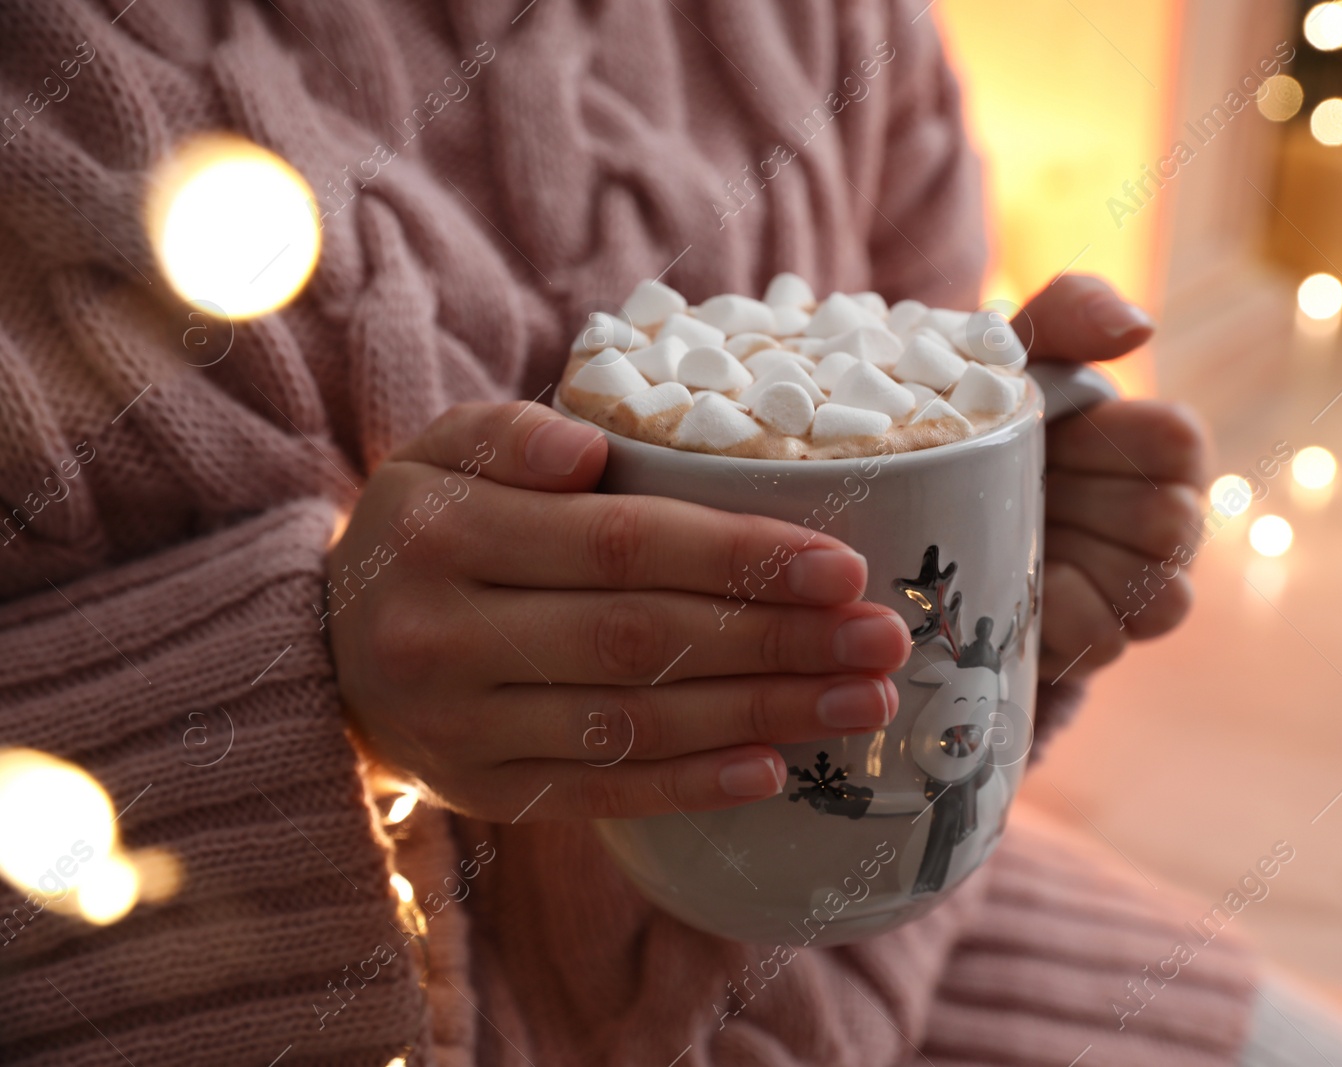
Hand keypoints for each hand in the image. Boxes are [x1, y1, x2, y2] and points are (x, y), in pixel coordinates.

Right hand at [328, 402, 910, 820]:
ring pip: (635, 723)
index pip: (619, 545)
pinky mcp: (485, 792)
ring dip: (762, 715)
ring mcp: (463, 728)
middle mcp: (445, 637)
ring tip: (864, 703)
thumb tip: (590, 449)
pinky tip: (776, 771)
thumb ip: (514, 435)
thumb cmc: (426, 526)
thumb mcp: (444, 451)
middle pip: (642, 640)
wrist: (329, 645)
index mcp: (444, 533)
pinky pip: (603, 791)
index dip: (739, 557)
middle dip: (778, 640)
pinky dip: (694, 784)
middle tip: (884, 641)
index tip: (843, 565)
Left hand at [1016, 276, 1207, 682]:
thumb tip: (1141, 327)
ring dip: (1089, 572)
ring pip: (1160, 600)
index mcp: (1149, 447)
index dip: (1118, 439)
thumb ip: (1071, 312)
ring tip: (1024, 544)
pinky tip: (1011, 592)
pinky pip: (1104, 645)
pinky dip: (1059, 620)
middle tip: (1031, 492)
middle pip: (1174, 526)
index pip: (1180, 440)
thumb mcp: (1010, 355)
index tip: (1058, 433)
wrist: (911, 505)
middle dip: (1098, 510)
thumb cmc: (980, 421)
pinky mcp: (1086, 645)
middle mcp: (1158, 523)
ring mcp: (1129, 591)